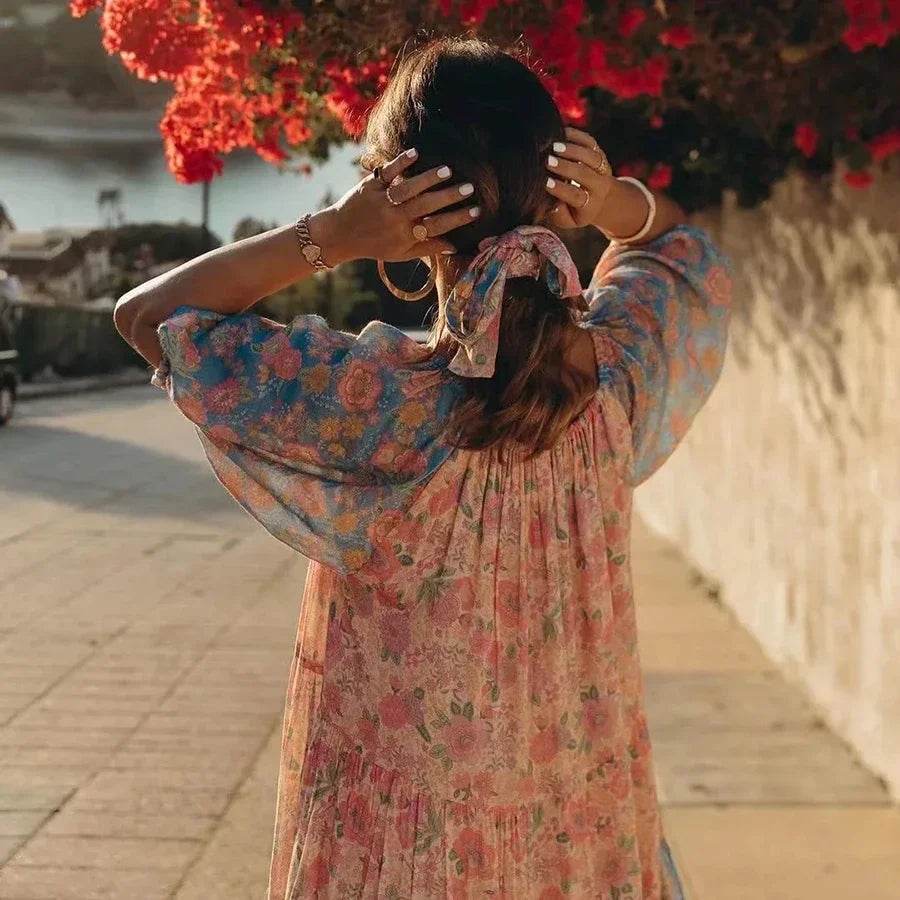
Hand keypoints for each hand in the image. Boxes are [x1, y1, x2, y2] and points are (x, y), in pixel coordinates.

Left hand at [316, 148, 480, 263]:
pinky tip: (416, 154)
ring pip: (408, 189)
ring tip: (448, 170)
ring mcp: (382, 201)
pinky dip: (400, 163)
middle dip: (450, 197)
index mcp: (405, 236)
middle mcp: (395, 219)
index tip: (476, 210)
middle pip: (427, 206)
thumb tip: (455, 247)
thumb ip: (428, 249)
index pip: (437, 227)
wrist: (339, 235)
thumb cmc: (375, 245)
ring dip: (428, 179)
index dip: (457, 219)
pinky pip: (386, 173)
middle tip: (470, 188)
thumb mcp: (401, 254)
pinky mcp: (370, 186)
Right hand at [542, 127, 615, 230]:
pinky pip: (590, 142)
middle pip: (584, 174)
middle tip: (547, 161)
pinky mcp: (599, 153)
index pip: (576, 196)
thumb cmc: (576, 211)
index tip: (545, 182)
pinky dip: (577, 135)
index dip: (561, 189)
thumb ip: (558, 215)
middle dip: (565, 167)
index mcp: (590, 204)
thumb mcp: (568, 220)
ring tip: (554, 146)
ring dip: (572, 149)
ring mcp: (601, 167)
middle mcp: (599, 185)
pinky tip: (561, 132)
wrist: (601, 199)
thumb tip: (553, 203)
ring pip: (590, 156)